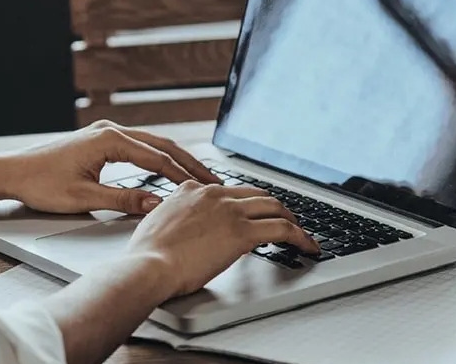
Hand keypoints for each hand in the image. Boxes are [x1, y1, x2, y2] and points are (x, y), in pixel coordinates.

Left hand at [0, 120, 221, 214]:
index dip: (184, 175)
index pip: (157, 158)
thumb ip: (124, 200)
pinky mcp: (100, 140)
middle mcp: (110, 131)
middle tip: (214, 180)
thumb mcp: (84, 198)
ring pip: (151, 144)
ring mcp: (105, 133)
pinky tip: (168, 169)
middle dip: (188, 163)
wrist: (11, 173)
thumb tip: (158, 203)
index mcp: (109, 140)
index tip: (205, 188)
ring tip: (198, 176)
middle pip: (160, 145)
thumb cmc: (41, 184)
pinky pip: (138, 146)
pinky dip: (157, 157)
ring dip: (175, 159)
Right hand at [128, 182, 319, 297]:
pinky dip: (301, 237)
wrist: (148, 265)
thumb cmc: (147, 254)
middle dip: (274, 207)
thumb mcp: (157, 223)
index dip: (245, 203)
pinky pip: (283, 229)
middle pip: (257, 194)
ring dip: (292, 219)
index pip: (229, 190)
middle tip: (284, 221)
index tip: (251, 214)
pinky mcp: (242, 232)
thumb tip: (183, 228)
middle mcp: (214, 193)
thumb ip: (174, 218)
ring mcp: (230, 211)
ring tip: (300, 234)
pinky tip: (308, 247)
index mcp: (192, 190)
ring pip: (275, 207)